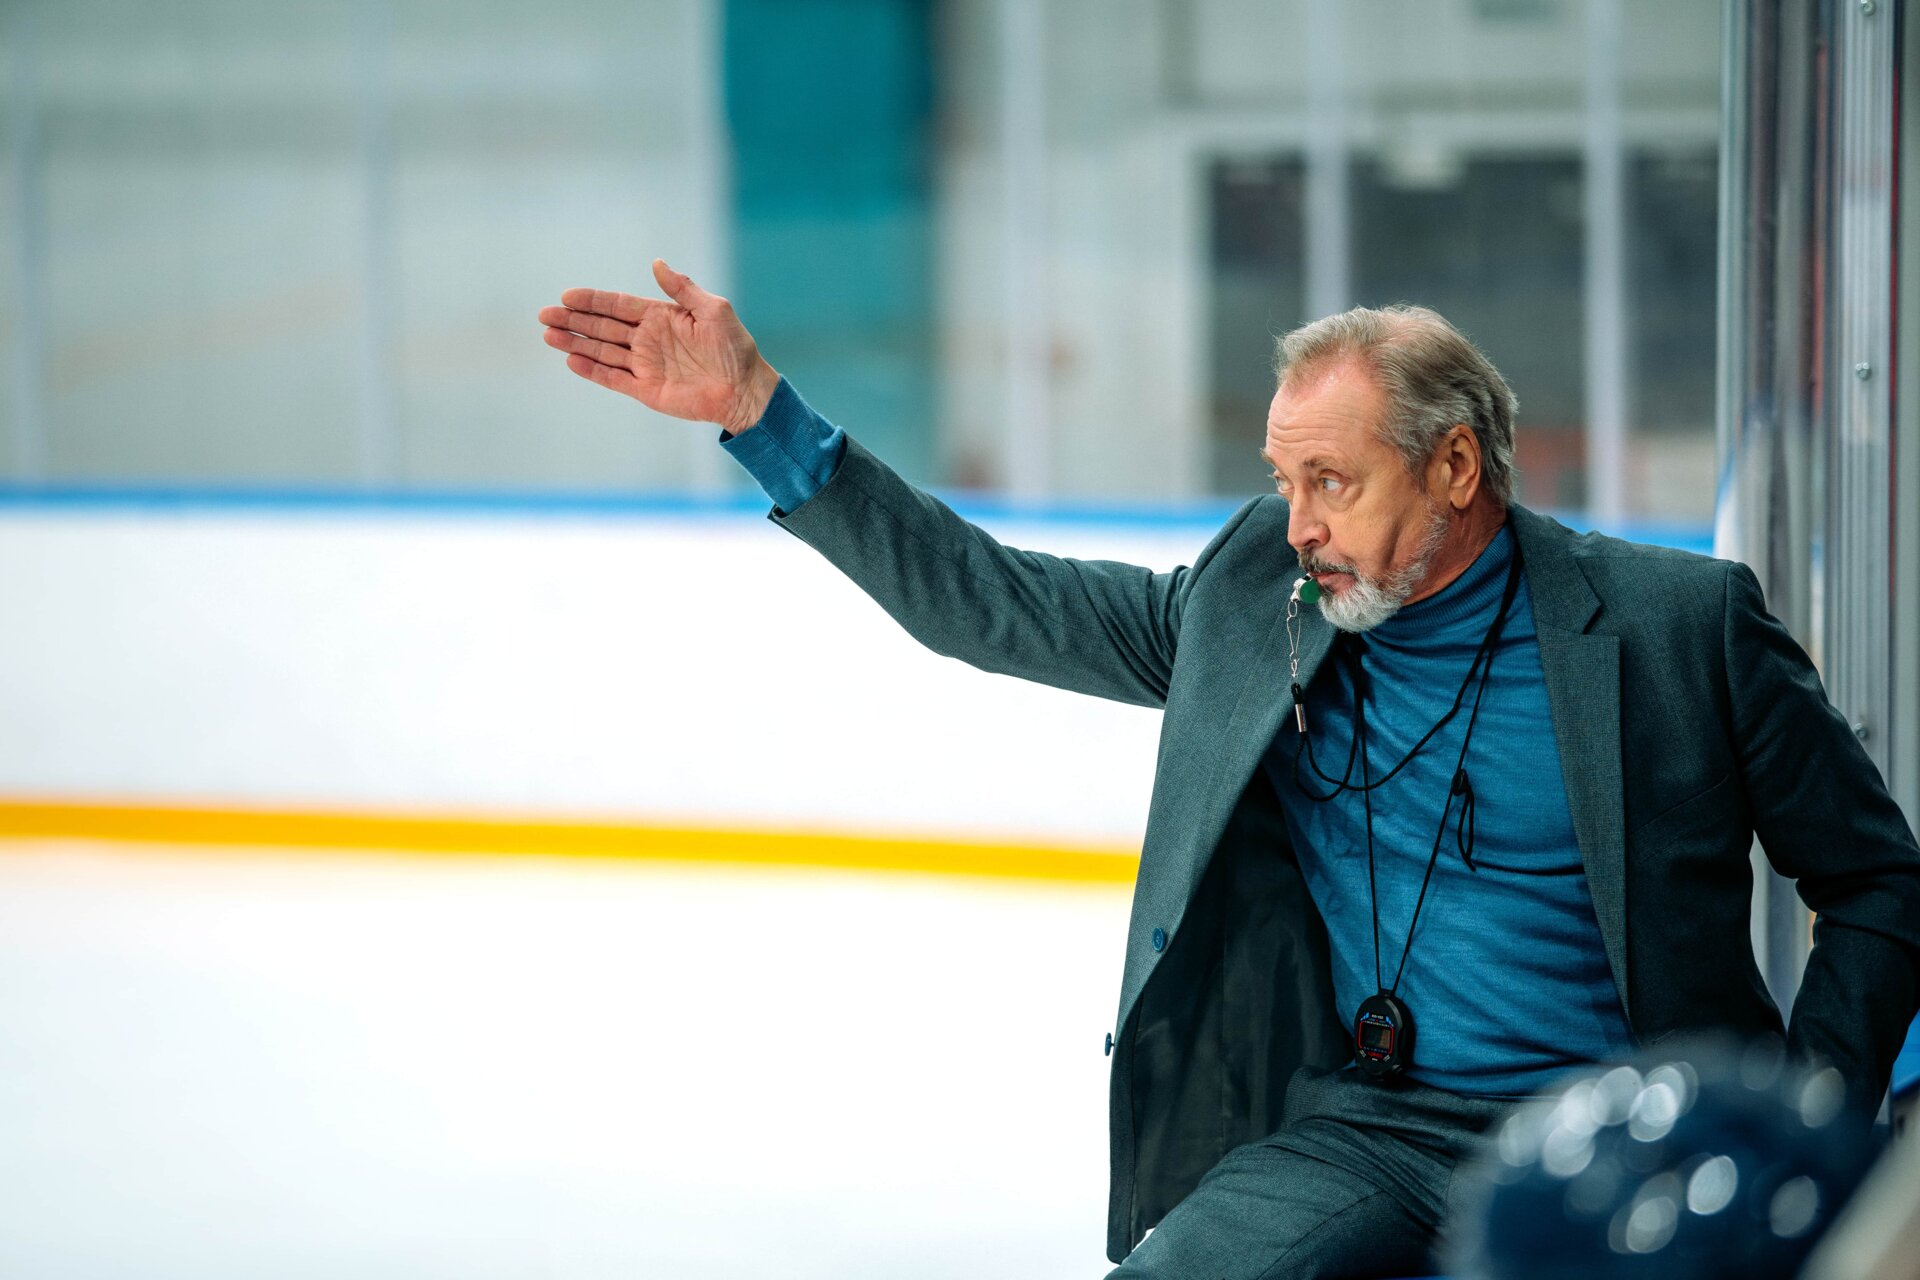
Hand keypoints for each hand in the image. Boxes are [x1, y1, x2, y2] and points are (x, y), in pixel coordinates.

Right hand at [539, 259, 781, 434]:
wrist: (744, 390)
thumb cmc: (734, 348)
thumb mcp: (714, 310)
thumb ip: (683, 289)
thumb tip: (656, 263)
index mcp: (660, 317)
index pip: (618, 305)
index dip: (593, 300)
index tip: (567, 296)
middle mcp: (647, 339)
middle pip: (602, 327)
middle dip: (574, 320)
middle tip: (545, 314)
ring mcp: (644, 365)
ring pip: (602, 351)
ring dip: (576, 343)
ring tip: (549, 335)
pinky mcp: (646, 389)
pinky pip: (613, 378)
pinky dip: (593, 371)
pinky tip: (572, 360)